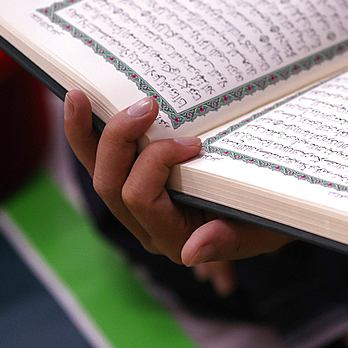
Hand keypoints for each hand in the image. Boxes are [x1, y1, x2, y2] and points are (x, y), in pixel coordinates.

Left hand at [63, 90, 291, 265]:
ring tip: (79, 95)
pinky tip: (78, 101)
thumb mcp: (260, 229)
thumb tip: (192, 252)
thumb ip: (227, 241)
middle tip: (149, 103)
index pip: (141, 198)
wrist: (269, 206)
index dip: (157, 163)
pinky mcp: (132, 181)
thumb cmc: (268, 215)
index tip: (195, 142)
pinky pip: (99, 160)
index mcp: (171, 236)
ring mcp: (134, 204)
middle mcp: (145, 224)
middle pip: (110, 184)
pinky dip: (85, 133)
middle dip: (121, 139)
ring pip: (96, 171)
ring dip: (86, 134)